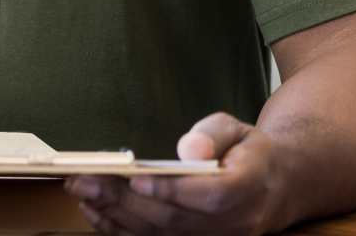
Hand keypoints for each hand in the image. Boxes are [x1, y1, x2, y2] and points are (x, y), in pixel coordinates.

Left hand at [65, 113, 288, 235]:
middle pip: (175, 220)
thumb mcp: (237, 128)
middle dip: (123, 200)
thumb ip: (213, 134)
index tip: (136, 179)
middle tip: (83, 179)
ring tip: (81, 191)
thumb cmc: (247, 151)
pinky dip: (122, 230)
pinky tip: (95, 211)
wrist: (274, 188)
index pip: (210, 197)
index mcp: (250, 187)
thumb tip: (189, 148)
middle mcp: (234, 224)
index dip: (172, 191)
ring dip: (115, 216)